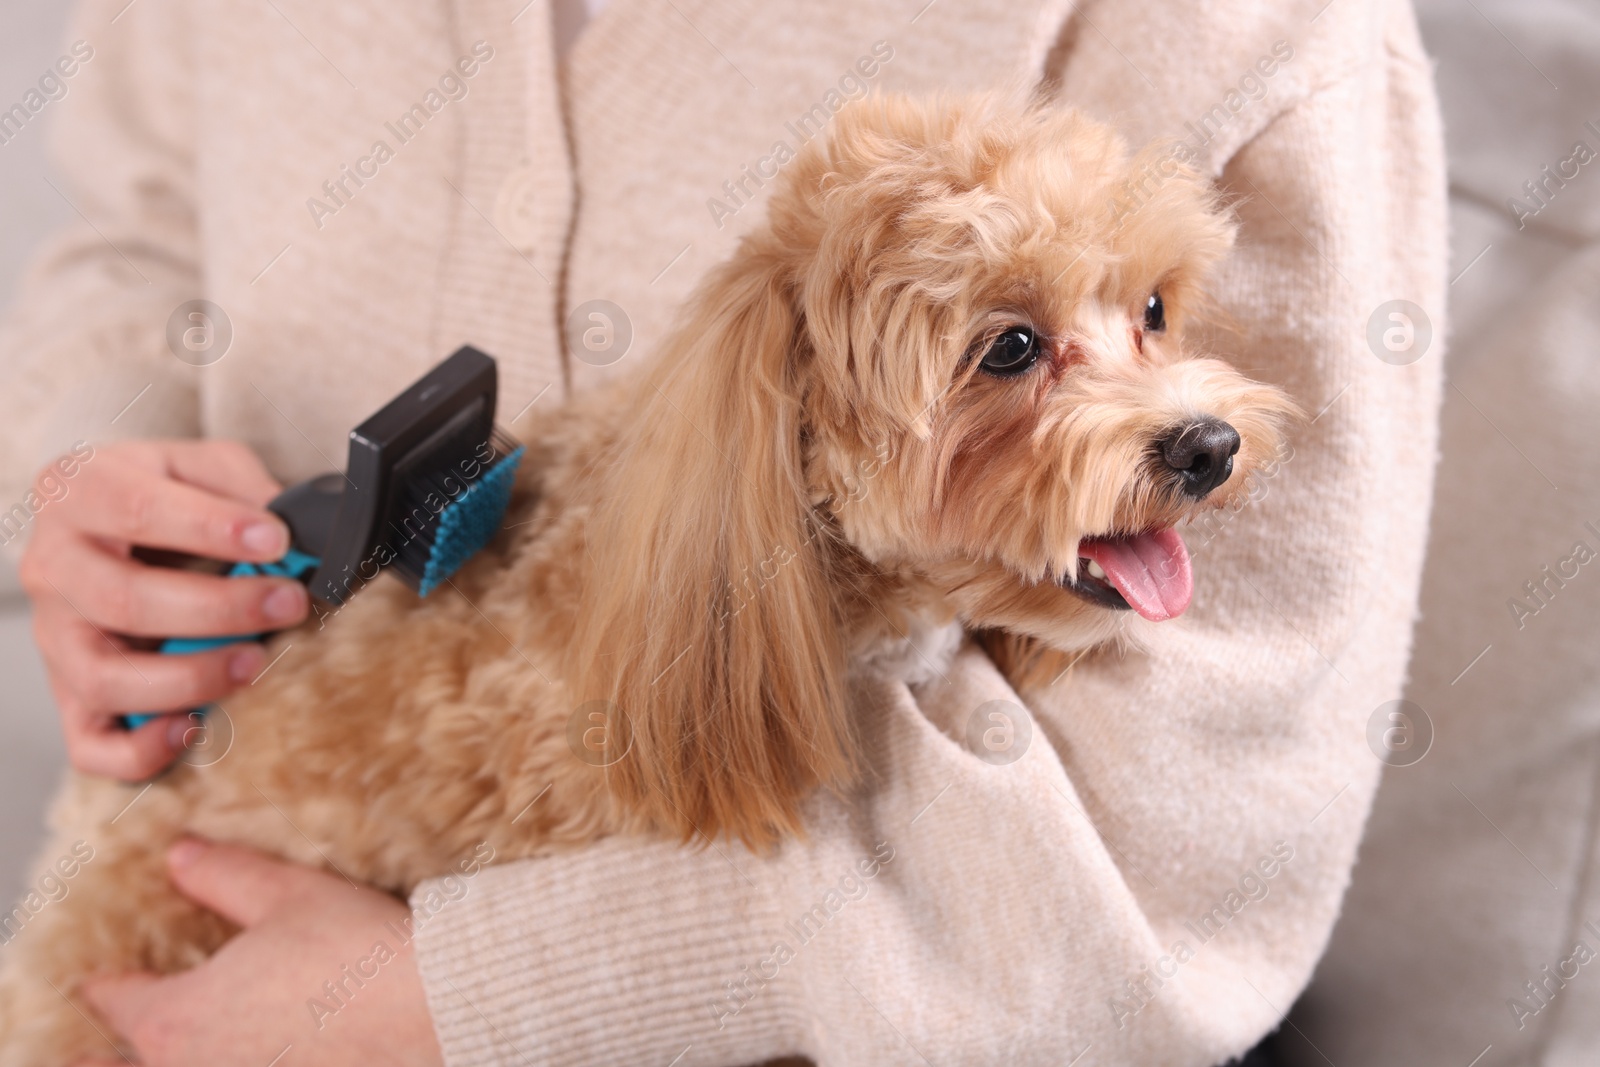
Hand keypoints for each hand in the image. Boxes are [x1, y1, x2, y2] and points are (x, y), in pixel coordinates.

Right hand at [18, 440, 309, 778]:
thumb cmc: (163, 493)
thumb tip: (296, 530)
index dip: (209, 528)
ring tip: (256, 662)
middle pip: (123, 600)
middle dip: (218, 609)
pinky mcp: (70, 693)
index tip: (273, 540)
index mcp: (80, 492)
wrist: (114, 523)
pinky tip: (196, 726)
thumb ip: (240, 487)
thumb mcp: (200, 464)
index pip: (136, 509)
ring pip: (105, 677)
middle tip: (288, 603)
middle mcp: (56, 566)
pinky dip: (142, 748)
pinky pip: (91, 742)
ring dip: (190, 677)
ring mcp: (57, 637)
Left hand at [76, 838, 442, 1066]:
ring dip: (166, 1059)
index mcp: (175, 1017)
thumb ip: (223, 876)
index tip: (103, 976)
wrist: (432, 1014)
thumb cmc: (356, 953)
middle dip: (104, 1054)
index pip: (116, 999)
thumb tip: (180, 856)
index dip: (107, 982)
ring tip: (175, 1050)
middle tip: (89, 1051)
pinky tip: (253, 1053)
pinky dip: (225, 1063)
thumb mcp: (287, 895)